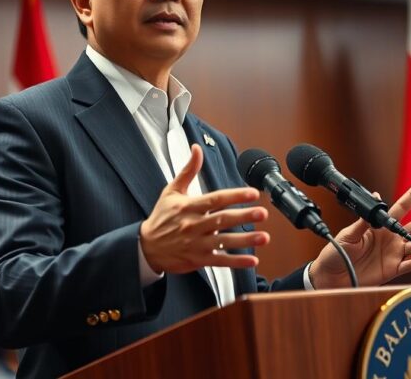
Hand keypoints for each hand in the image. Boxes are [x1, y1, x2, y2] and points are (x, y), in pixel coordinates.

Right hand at [140, 144, 269, 273]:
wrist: (146, 247)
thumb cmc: (161, 217)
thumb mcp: (171, 191)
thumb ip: (188, 170)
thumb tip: (197, 148)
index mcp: (189, 207)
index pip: (216, 199)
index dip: (235, 196)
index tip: (252, 193)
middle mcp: (194, 225)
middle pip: (223, 220)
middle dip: (244, 216)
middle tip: (262, 213)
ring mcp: (197, 244)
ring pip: (224, 242)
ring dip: (245, 240)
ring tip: (264, 237)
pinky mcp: (198, 260)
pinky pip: (220, 261)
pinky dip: (236, 262)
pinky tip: (252, 262)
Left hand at [307, 180, 410, 288]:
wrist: (330, 276)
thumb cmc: (336, 252)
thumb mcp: (348, 233)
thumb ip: (364, 219)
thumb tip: (375, 196)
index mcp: (380, 225)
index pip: (401, 207)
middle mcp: (391, 238)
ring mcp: (393, 254)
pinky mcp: (392, 270)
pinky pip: (409, 264)